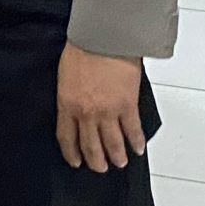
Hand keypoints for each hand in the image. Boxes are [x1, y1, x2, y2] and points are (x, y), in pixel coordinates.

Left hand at [55, 45, 148, 173]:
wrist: (104, 37)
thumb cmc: (83, 48)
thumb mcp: (66, 75)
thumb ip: (70, 95)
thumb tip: (76, 107)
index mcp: (67, 104)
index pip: (67, 138)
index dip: (72, 153)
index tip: (76, 162)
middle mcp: (86, 113)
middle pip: (90, 146)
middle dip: (96, 161)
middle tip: (100, 168)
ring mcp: (108, 112)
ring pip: (112, 144)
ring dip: (117, 156)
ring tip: (120, 162)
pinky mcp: (127, 106)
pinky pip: (132, 130)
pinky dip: (136, 142)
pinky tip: (138, 149)